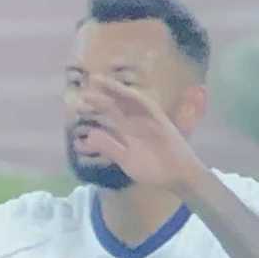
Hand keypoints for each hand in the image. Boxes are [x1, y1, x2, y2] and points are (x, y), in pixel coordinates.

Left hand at [78, 75, 206, 193]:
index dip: (97, 106)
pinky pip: (148, 106)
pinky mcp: (161, 120)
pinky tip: (124, 91)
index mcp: (126, 131)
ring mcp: (148, 119)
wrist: (177, 176)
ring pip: (129, 101)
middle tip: (86, 85)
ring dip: (116, 90)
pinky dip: (136, 98)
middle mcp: (135, 122)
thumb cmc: (153, 169)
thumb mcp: (126, 160)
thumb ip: (110, 147)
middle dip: (102, 94)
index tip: (81, 100)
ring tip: (100, 81)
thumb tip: (89, 136)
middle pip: (117, 104)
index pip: (110, 114)